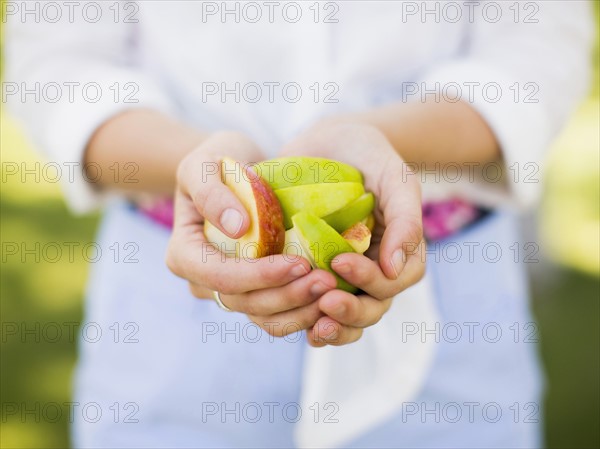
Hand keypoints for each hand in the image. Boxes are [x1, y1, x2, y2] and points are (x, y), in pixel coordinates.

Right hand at [166, 131, 337, 336]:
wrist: (238, 170)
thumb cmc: (217, 162)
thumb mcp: (204, 164)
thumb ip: (211, 192)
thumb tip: (236, 227)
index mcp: (184, 255)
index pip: (219, 276)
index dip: (259, 276)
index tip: (300, 263)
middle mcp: (204, 281)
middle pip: (244, 302)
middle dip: (287, 296)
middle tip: (328, 281)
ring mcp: (231, 290)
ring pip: (263, 316)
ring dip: (300, 309)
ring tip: (334, 289)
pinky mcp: (256, 291)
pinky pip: (277, 314)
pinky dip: (303, 311)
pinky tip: (330, 298)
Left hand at [281, 122, 425, 345]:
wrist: (330, 143)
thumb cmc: (368, 156)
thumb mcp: (395, 178)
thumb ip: (405, 219)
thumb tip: (395, 269)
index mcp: (399, 251)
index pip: (395, 281)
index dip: (372, 281)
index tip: (340, 260)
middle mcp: (374, 269)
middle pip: (372, 308)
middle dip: (351, 312)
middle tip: (326, 303)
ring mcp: (344, 275)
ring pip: (346, 318)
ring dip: (332, 327)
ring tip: (313, 327)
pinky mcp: (315, 273)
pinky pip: (315, 307)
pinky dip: (307, 319)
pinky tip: (296, 320)